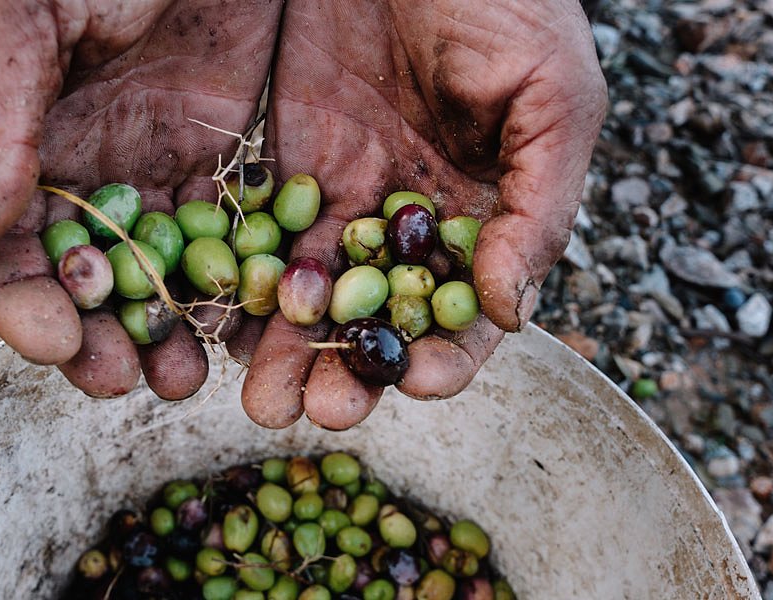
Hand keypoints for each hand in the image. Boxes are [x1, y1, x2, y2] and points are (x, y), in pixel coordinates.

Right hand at [0, 0, 281, 398]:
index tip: (56, 345)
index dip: (23, 308)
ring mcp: (171, 172)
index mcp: (29, 145)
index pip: (7, 251)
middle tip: (133, 379)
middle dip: (104, 342)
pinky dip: (245, 289)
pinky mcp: (244, 161)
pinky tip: (259, 320)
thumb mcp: (36, 14)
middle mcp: (96, 173)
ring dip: (174, 333)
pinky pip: (243, 242)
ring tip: (194, 370)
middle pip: (91, 286)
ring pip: (167, 280)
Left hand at [242, 0, 607, 427]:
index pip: (470, 309)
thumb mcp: (552, 93)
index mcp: (486, 211)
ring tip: (262, 397)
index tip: (416, 383)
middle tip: (317, 412)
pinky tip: (220, 320)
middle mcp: (411, 217)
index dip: (448, 355)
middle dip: (350, 372)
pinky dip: (244, 281)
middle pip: (380, 317)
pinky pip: (262, 233)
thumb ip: (540, 205)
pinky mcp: (284, 159)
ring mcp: (345, 191)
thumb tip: (512, 312)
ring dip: (288, 349)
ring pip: (314, 290)